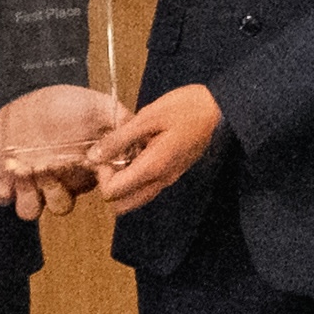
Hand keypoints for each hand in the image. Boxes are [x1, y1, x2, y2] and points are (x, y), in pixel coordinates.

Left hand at [0, 84, 129, 218]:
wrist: (31, 93)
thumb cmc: (66, 102)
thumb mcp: (97, 106)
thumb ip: (118, 122)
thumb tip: (138, 139)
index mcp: (82, 170)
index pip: (87, 193)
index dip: (87, 186)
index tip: (85, 165)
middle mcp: (58, 180)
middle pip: (60, 206)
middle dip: (54, 191)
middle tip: (48, 167)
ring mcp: (31, 181)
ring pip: (30, 210)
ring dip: (28, 194)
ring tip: (24, 169)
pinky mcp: (6, 177)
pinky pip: (3, 197)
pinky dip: (4, 189)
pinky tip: (8, 167)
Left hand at [86, 85, 226, 214]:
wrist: (219, 109)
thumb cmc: (185, 108)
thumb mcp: (148, 117)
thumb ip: (119, 139)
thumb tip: (94, 156)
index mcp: (153, 167)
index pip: (113, 193)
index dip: (102, 175)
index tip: (105, 153)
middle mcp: (160, 181)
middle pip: (122, 205)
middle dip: (110, 185)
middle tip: (111, 158)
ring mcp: (169, 179)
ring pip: (135, 199)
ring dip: (123, 184)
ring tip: (124, 154)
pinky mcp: (173, 174)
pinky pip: (147, 188)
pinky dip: (135, 178)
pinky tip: (138, 152)